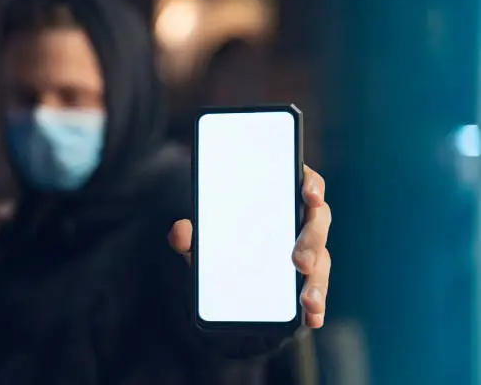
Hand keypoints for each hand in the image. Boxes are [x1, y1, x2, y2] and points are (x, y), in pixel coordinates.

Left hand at [168, 165, 331, 328]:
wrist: (226, 275)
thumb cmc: (223, 240)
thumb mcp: (204, 237)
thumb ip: (191, 233)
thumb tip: (180, 231)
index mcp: (281, 198)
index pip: (305, 183)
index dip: (312, 186)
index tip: (308, 195)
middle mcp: (301, 221)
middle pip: (318, 224)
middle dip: (312, 242)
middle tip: (300, 262)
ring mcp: (309, 251)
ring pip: (321, 261)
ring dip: (317, 282)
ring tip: (307, 301)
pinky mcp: (307, 280)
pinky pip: (316, 290)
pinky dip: (316, 306)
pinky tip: (312, 318)